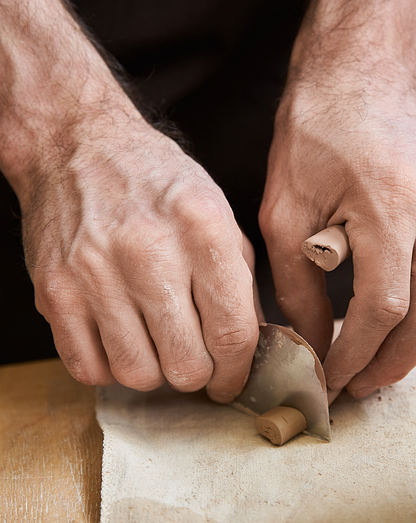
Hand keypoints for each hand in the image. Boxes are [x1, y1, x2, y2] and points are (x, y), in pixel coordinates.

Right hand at [20, 108, 258, 399]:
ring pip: (138, 375)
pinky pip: (89, 368)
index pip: (233, 332)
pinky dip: (109, 367)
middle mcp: (148, 250)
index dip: (237, 370)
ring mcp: (95, 272)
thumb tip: (254, 345)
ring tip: (154, 343)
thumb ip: (239, 280)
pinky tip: (119, 339)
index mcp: (202, 227)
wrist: (77, 145)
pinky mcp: (55, 290)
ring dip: (153, 371)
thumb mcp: (217, 212)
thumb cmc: (154, 181)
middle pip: (186, 365)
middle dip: (198, 374)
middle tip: (194, 358)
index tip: (231, 378)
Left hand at [259, 77, 415, 400]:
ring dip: (410, 342)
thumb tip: (313, 341)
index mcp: (387, 206)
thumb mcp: (285, 210)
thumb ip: (298, 284)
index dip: (355, 353)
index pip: (381, 308)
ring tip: (373, 365)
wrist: (359, 75)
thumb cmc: (313, 133)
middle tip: (358, 387)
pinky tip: (391, 324)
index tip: (330, 376)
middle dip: (391, 361)